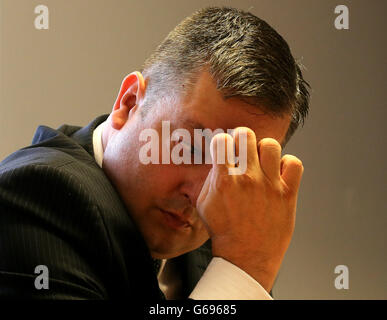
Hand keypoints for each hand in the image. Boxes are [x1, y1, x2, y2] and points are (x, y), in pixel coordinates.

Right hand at [196, 127, 303, 291]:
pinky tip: (278, 173)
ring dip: (263, 150)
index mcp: (224, 180)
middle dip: (241, 139)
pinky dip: (287, 164)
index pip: (222, 140)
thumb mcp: (204, 204)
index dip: (221, 143)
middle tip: (242, 150)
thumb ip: (210, 178)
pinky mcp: (288, 194)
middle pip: (246, 135)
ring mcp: (269, 185)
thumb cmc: (224, 232)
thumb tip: (218, 160)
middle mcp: (247, 179)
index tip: (224, 150)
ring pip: (270, 144)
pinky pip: (294, 163)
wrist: (246, 257)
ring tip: (261, 162)